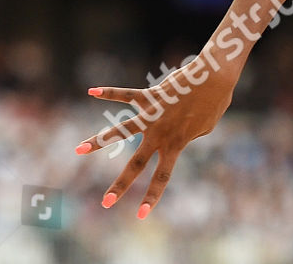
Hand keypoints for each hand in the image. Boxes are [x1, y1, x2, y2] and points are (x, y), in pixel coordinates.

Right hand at [74, 55, 236, 217]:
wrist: (214, 77)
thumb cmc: (215, 102)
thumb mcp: (205, 127)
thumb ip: (188, 134)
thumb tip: (176, 131)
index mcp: (176, 144)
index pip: (161, 177)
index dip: (151, 197)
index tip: (139, 215)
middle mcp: (160, 134)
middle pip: (136, 165)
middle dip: (120, 186)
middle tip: (105, 204)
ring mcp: (152, 115)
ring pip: (121, 131)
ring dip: (98, 141)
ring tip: (78, 150)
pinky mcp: (149, 96)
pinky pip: (126, 94)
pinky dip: (109, 93)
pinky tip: (92, 92)